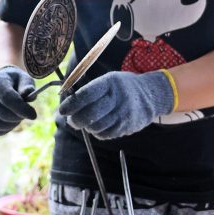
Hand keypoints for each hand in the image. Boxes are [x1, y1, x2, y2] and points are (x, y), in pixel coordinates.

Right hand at [0, 65, 36, 135]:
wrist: (0, 81)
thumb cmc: (15, 81)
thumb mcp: (24, 78)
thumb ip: (27, 85)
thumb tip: (29, 93)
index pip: (7, 98)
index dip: (21, 109)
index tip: (34, 115)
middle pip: (2, 113)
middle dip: (18, 117)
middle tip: (26, 113)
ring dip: (12, 124)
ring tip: (18, 116)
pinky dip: (5, 130)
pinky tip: (11, 122)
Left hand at [58, 70, 174, 139]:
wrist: (151, 95)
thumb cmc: (122, 87)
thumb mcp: (108, 80)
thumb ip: (89, 90)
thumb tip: (67, 103)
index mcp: (109, 83)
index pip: (86, 95)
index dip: (71, 104)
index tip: (62, 110)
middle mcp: (117, 98)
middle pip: (90, 114)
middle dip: (76, 120)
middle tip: (71, 120)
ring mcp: (123, 113)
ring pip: (96, 126)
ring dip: (86, 127)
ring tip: (86, 122)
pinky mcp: (127, 126)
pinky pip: (105, 134)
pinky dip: (97, 132)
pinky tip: (98, 126)